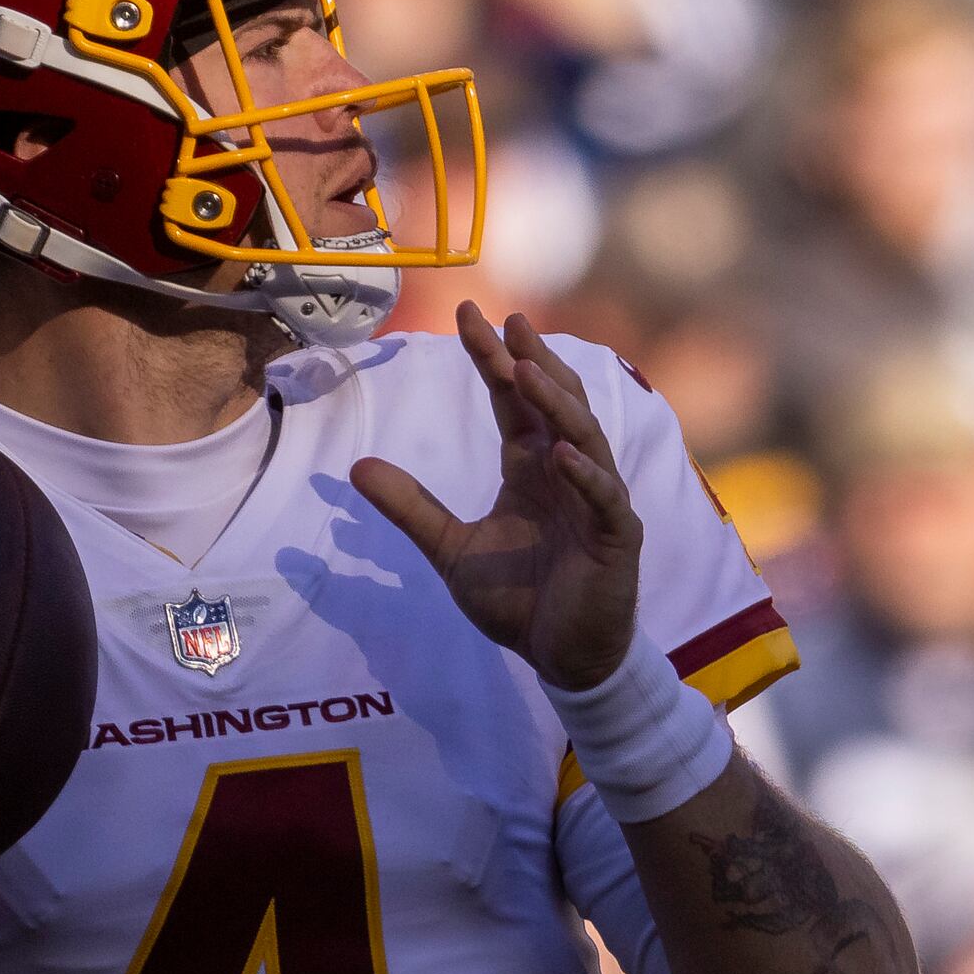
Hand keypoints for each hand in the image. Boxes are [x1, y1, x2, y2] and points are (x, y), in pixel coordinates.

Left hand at [351, 304, 640, 690]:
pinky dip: (584, 474)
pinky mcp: (616, 537)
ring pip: (584, 437)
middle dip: (533, 360)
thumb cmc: (518, 599)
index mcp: (532, 466)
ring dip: (557, 403)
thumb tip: (357, 466)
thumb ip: (410, 507)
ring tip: (526, 370)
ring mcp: (597, 501)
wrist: (559, 658)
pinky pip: (603, 498)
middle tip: (509, 321)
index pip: (514, 401)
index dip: (493, 359)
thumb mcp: (449, 549)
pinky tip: (559, 454)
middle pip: (555, 401)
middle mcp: (568, 472)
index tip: (467, 315)